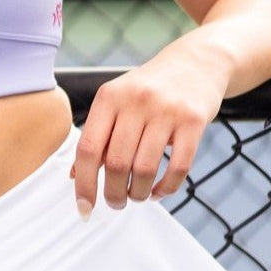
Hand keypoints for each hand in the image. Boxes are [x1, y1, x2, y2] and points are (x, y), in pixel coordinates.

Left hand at [70, 53, 226, 217]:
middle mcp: (135, 101)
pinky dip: (166, 188)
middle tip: (116, 203)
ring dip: (137, 193)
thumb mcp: (116, 101)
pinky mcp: (193, 120)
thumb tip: (75, 176)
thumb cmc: (147, 89)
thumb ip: (96, 135)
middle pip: (115, 163)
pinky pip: (178, 167)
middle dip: (113, 193)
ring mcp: (166, 110)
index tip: (84, 208)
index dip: (83, 184)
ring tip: (136, 196)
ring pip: (144, 169)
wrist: (195, 63)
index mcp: (109, 97)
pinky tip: (158, 191)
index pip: (87, 148)